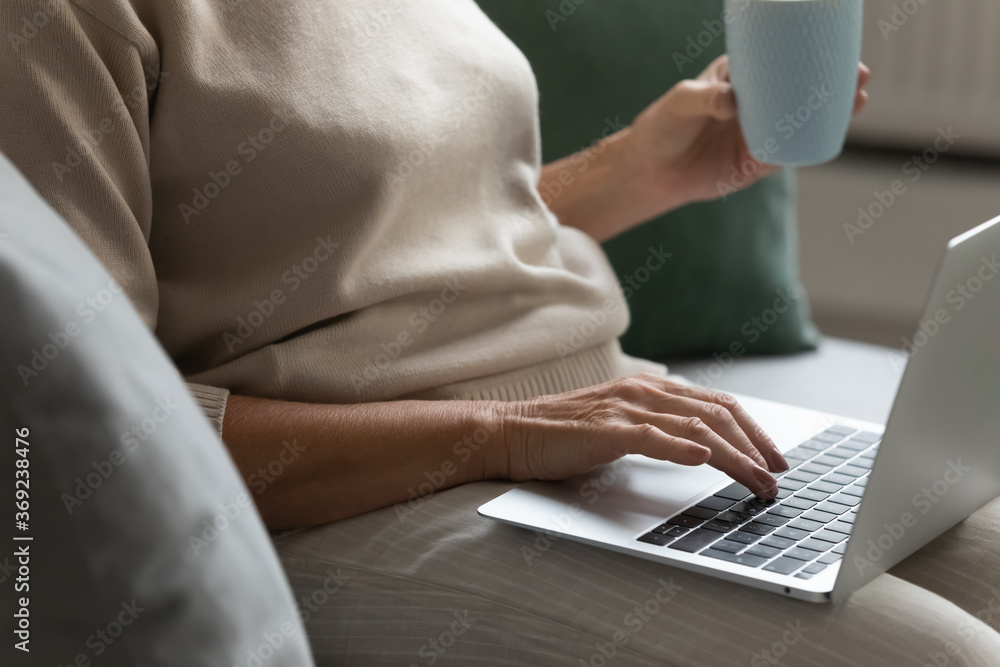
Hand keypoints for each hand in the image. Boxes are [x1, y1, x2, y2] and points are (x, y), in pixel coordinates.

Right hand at [498, 374, 787, 497]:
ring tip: (757, 481)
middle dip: (755, 447)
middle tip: (777, 477)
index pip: (718, 405)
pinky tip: (703, 459)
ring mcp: (625, 408)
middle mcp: (644, 391)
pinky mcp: (604, 430)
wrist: (513, 431)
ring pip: (695, 427)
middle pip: (717, 414)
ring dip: (734, 456)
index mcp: (651, 389)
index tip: (775, 458)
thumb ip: (656, 428)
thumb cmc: (564, 435)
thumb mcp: (620, 426)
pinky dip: (681, 447)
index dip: (754, 431)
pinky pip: (651, 437)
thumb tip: (700, 447)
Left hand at [626, 56, 870, 207]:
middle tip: (860, 75)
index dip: (811, 56)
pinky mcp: (755, 163)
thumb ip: (706, 96)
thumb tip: (733, 101)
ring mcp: (759, 133)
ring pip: (803, 122)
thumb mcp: (681, 100)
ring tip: (858, 102)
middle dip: (836, 83)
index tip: (839, 48)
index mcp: (741, 79)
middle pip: (803, 92)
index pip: (782, 63)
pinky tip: (829, 135)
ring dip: (833, 114)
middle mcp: (756, 105)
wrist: (649, 170)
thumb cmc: (662, 125)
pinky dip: (808, 145)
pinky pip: (788, 153)